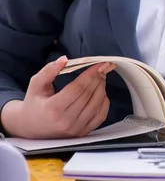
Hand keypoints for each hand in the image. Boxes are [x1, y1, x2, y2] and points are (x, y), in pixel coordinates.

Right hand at [0, 56, 116, 138]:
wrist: (30, 128)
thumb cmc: (34, 104)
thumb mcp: (36, 84)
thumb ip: (49, 70)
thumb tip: (64, 59)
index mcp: (53, 109)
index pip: (78, 88)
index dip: (91, 74)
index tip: (99, 63)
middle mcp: (66, 121)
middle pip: (89, 95)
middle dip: (98, 78)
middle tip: (102, 67)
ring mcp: (75, 129)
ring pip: (97, 104)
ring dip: (102, 88)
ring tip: (101, 77)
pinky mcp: (82, 134)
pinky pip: (100, 116)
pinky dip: (104, 102)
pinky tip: (101, 92)